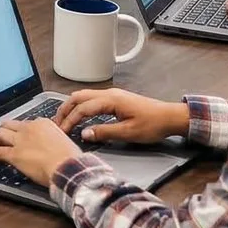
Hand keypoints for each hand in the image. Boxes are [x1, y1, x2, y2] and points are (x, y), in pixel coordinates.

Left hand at [0, 118, 78, 187]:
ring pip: (0, 134)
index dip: (21, 130)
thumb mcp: (64, 140)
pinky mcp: (14, 155)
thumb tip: (51, 145)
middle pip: (9, 125)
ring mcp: (20, 141)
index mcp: (43, 123)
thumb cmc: (70, 158)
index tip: (20, 136)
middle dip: (4, 130)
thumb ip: (54, 139)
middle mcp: (29, 128)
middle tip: (1, 137)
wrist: (67, 167)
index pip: (26, 123)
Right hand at [55, 89, 189, 146]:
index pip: (82, 108)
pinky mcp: (116, 99)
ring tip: (64, 119)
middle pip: (79, 97)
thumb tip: (85, 134)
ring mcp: (113, 95)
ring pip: (85, 96)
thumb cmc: (153, 124)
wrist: (170, 117)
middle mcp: (109, 94)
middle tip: (56, 123)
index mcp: (111, 100)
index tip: (61, 131)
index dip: (70, 120)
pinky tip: (81, 116)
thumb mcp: (128, 133)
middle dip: (65, 109)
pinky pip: (93, 99)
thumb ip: (104, 132)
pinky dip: (82, 106)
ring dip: (72, 107)